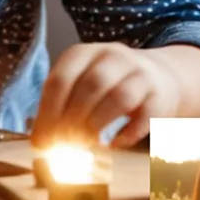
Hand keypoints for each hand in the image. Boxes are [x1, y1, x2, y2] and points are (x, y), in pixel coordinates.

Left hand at [30, 42, 179, 147]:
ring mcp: (139, 74)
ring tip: (85, 145)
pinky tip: (113, 145)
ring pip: (118, 97)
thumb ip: (59, 108)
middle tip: (64, 146)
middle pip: (89, 87)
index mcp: (83, 53)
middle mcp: (112, 56)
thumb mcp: (81, 85)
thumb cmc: (108, 86)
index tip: (42, 141)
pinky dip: (127, 134)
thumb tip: (39, 143)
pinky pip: (144, 116)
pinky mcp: (159, 96)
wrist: (160, 77)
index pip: (60, 79)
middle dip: (72, 121)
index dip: (48, 113)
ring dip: (98, 125)